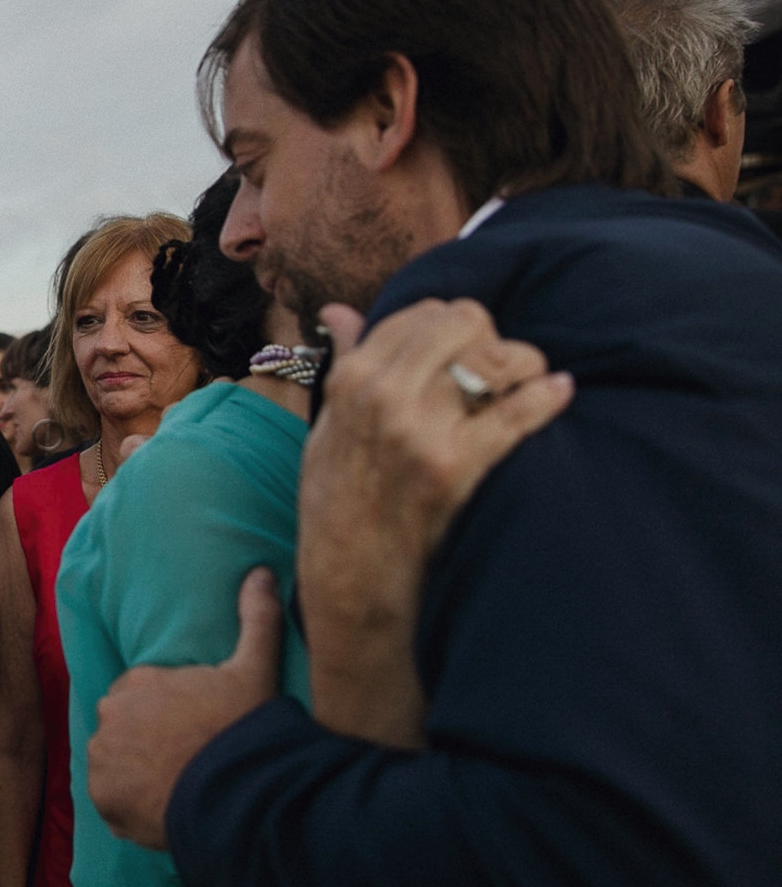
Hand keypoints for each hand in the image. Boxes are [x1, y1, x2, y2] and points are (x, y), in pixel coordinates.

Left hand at [87, 567, 282, 848]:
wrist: (237, 795)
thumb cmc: (244, 730)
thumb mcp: (256, 669)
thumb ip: (256, 618)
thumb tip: (260, 572)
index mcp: (139, 681)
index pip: (139, 694)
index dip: (163, 713)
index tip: (188, 729)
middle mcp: (111, 713)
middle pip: (123, 727)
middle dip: (143, 740)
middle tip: (182, 759)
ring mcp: (103, 756)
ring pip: (114, 763)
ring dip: (134, 772)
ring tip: (174, 785)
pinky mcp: (102, 797)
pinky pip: (111, 800)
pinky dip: (129, 805)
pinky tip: (162, 807)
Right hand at [300, 300, 572, 746]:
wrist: (351, 575)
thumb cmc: (338, 499)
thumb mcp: (326, 426)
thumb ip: (342, 362)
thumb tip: (340, 313)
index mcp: (353, 379)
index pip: (421, 311)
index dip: (452, 322)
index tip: (463, 345)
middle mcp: (385, 396)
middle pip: (465, 322)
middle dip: (489, 336)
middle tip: (496, 364)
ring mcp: (423, 431)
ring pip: (497, 358)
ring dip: (523, 364)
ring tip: (526, 383)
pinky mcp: (457, 468)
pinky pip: (518, 413)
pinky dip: (548, 396)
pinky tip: (560, 393)